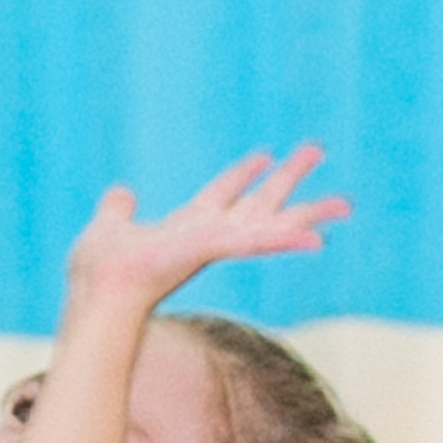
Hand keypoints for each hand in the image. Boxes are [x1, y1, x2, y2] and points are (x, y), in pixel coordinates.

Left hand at [65, 146, 348, 320]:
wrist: (98, 291)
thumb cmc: (98, 271)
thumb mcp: (109, 225)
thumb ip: (117, 208)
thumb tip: (120, 193)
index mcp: (186, 227)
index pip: (220, 195)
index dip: (241, 175)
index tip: (263, 155)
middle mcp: (207, 236)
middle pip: (257, 203)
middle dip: (287, 179)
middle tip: (316, 151)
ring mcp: (215, 245)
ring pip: (270, 225)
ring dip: (307, 213)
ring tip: (344, 204)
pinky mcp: (215, 248)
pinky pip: (258, 242)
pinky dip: (287, 240)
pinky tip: (319, 239)